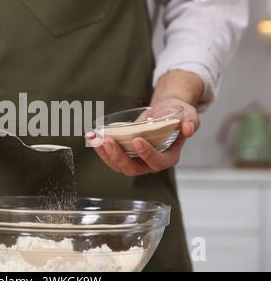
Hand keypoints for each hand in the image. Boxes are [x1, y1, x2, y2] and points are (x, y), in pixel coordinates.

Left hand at [86, 71, 202, 175]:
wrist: (165, 112)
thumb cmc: (177, 115)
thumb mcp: (188, 115)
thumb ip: (190, 122)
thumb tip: (188, 128)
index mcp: (168, 157)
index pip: (158, 161)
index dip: (147, 154)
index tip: (137, 140)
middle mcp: (150, 163)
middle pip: (133, 168)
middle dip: (118, 156)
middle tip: (108, 141)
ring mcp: (135, 160)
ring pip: (118, 165)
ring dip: (105, 153)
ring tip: (95, 139)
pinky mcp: (124, 154)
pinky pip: (110, 156)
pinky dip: (99, 147)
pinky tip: (91, 136)